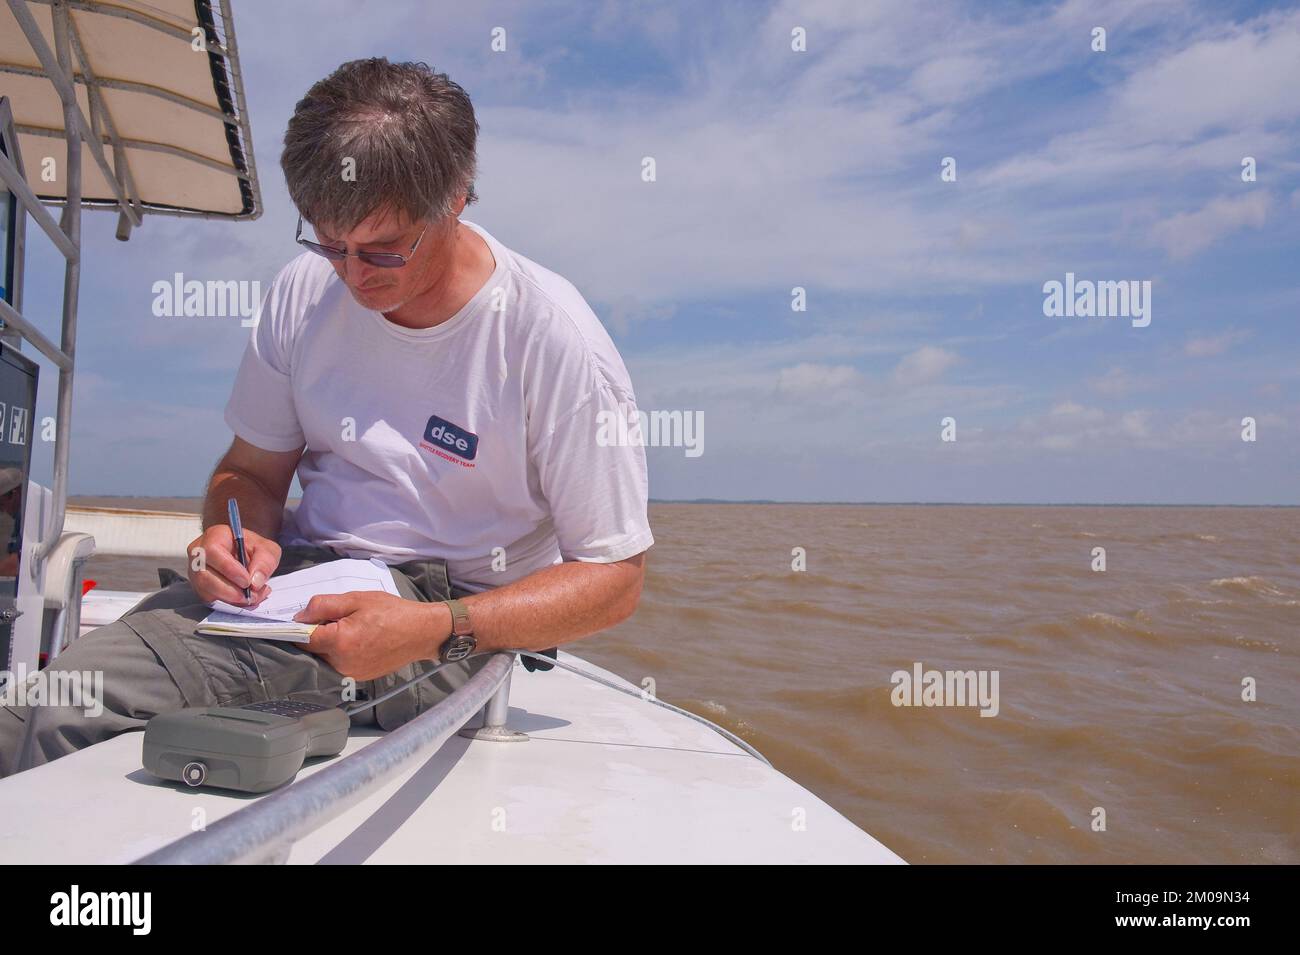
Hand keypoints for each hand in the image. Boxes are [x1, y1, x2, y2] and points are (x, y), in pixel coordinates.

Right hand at [186, 523, 279, 606]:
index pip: (212, 551)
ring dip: (231, 600)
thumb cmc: (254, 549)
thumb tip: (255, 582)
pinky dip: (230, 605)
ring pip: (206, 591)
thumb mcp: (267, 549)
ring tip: (253, 597)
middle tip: (251, 595)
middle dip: (230, 590)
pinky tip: (245, 601)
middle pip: (204, 576)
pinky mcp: (200, 588)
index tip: (246, 581)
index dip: (228, 569)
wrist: (248, 556)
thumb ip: (265, 562)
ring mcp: (196, 572)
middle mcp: (199, 554)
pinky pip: (210, 600)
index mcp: (214, 536)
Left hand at [293, 591, 448, 680]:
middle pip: (312, 650)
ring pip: (325, 658)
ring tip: (351, 629)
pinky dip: (341, 653)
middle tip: (336, 619)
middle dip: (317, 635)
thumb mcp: (356, 599)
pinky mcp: (359, 677)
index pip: (301, 638)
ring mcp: (350, 673)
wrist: (421, 633)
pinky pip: (339, 664)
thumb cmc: (392, 612)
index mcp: (339, 642)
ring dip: (329, 645)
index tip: (305, 618)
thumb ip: (323, 606)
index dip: (299, 626)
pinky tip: (359, 641)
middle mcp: (341, 663)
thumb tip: (300, 616)